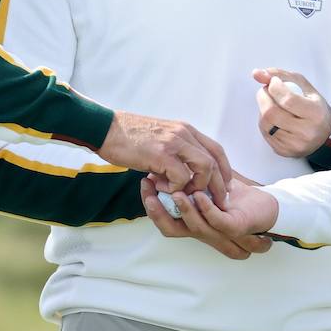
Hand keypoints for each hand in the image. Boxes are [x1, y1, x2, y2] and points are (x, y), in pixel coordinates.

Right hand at [100, 111, 230, 205]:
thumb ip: (175, 151)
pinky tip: (159, 186)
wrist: (106, 129)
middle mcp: (184, 134)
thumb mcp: (160, 138)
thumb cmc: (129, 137)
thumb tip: (184, 173)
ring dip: (197, 187)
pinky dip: (174, 188)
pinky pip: (181, 177)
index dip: (224, 170)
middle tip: (215, 202)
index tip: (223, 187)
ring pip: (204, 168)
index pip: (216, 150)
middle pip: (215, 161)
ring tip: (182, 194)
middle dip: (218, 185)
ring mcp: (174, 143)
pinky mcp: (161, 154)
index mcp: (186, 130)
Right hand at [139, 176, 272, 259]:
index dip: (153, 202)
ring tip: (166, 192)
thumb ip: (194, 179)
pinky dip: (205, 209)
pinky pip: (217, 222)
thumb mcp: (214, 186)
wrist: (274, 210)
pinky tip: (196, 194)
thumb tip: (170, 168)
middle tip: (146, 188)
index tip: (144, 182)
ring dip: (179, 208)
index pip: (168, 216)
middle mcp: (204, 228)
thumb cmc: (244, 200)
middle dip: (155, 209)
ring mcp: (219, 230)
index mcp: (196, 220)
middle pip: (172, 227)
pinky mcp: (236, 227)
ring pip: (193, 226)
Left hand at [253, 68, 330, 157]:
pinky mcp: (285, 152)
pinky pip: (265, 134)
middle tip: (266, 91)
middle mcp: (307, 132)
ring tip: (270, 103)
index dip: (275, 87)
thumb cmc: (313, 107)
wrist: (324, 134)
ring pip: (265, 123)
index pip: (288, 99)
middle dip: (263, 97)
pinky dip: (265, 122)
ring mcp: (295, 145)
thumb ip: (281, 75)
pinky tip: (273, 118)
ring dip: (262, 109)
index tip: (274, 82)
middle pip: (272, 113)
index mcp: (316, 114)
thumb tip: (256, 73)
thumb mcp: (303, 86)